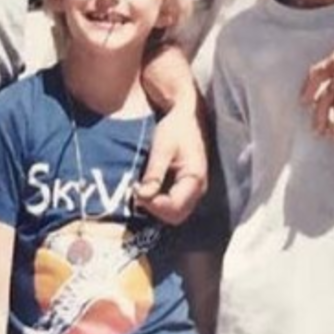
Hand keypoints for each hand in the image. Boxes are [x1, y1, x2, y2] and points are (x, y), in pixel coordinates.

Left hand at [134, 98, 207, 225]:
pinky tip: (147, 189)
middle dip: (154, 209)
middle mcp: (198, 189)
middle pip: (176, 216)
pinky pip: (174, 204)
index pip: (174, 207)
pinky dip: (159, 202)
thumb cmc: (176, 129)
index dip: (152, 205)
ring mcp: (194, 191)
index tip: (134, 190)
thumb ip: (154, 173)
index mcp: (195, 179)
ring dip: (156, 207)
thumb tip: (141, 196)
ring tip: (140, 190)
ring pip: (175, 213)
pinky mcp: (187, 188)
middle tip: (136, 192)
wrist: (188, 117)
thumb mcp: (162, 147)